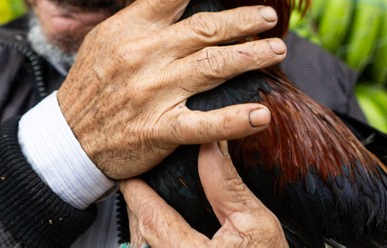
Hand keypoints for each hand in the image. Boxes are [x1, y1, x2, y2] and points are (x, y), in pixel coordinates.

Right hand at [57, 0, 287, 179]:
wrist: (67, 139)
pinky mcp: (158, 129)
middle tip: (270, 15)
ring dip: (252, 56)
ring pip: (213, 66)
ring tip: (277, 50)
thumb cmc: (90, 84)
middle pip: (204, 28)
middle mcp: (143, 55)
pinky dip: (235, 121)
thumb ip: (141, 20)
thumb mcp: (105, 39)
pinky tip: (261, 115)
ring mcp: (153, 92)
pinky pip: (205, 124)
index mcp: (129, 28)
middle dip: (243, 20)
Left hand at [120, 142, 287, 246]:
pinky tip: (163, 231)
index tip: (131, 174)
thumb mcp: (256, 224)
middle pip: (142, 233)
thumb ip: (226, 186)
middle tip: (139, 184)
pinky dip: (155, 242)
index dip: (136, 192)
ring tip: (149, 206)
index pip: (150, 217)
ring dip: (147, 227)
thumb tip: (209, 147)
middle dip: (139, 207)